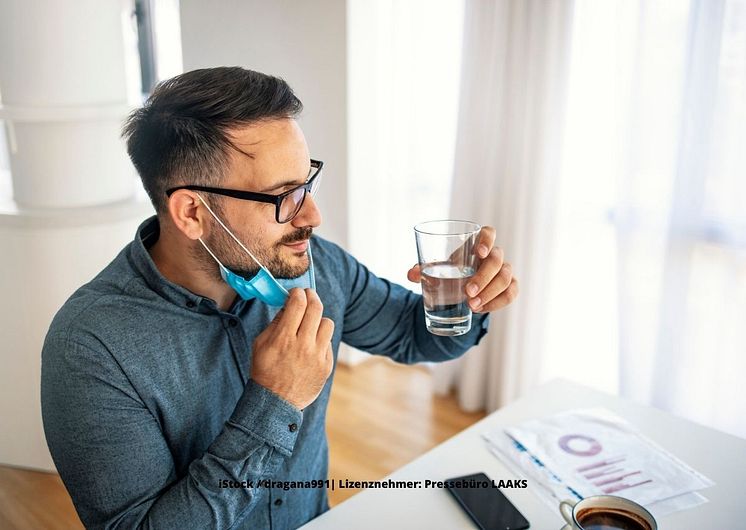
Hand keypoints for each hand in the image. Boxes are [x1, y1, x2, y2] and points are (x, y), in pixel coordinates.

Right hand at [251, 288, 334, 409]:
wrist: (275, 402)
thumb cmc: (265, 370)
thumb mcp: (261, 344)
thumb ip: (276, 323)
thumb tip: (288, 305)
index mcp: (284, 338)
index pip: (298, 303)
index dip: (298, 293)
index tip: (296, 293)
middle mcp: (303, 345)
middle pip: (316, 308)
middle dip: (312, 296)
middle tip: (308, 295)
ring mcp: (318, 356)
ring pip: (327, 323)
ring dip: (318, 319)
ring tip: (311, 323)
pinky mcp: (327, 366)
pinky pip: (328, 343)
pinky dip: (320, 339)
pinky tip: (311, 344)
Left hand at [407, 226, 517, 312]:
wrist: (461, 290)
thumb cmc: (450, 274)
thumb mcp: (437, 271)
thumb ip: (423, 270)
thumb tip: (411, 274)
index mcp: (477, 244)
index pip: (488, 233)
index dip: (487, 240)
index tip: (479, 252)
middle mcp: (494, 255)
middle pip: (497, 259)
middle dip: (483, 277)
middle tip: (467, 292)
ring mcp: (504, 270)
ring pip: (505, 278)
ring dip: (489, 293)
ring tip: (471, 306)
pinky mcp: (509, 286)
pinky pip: (511, 293)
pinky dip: (497, 303)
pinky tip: (481, 309)